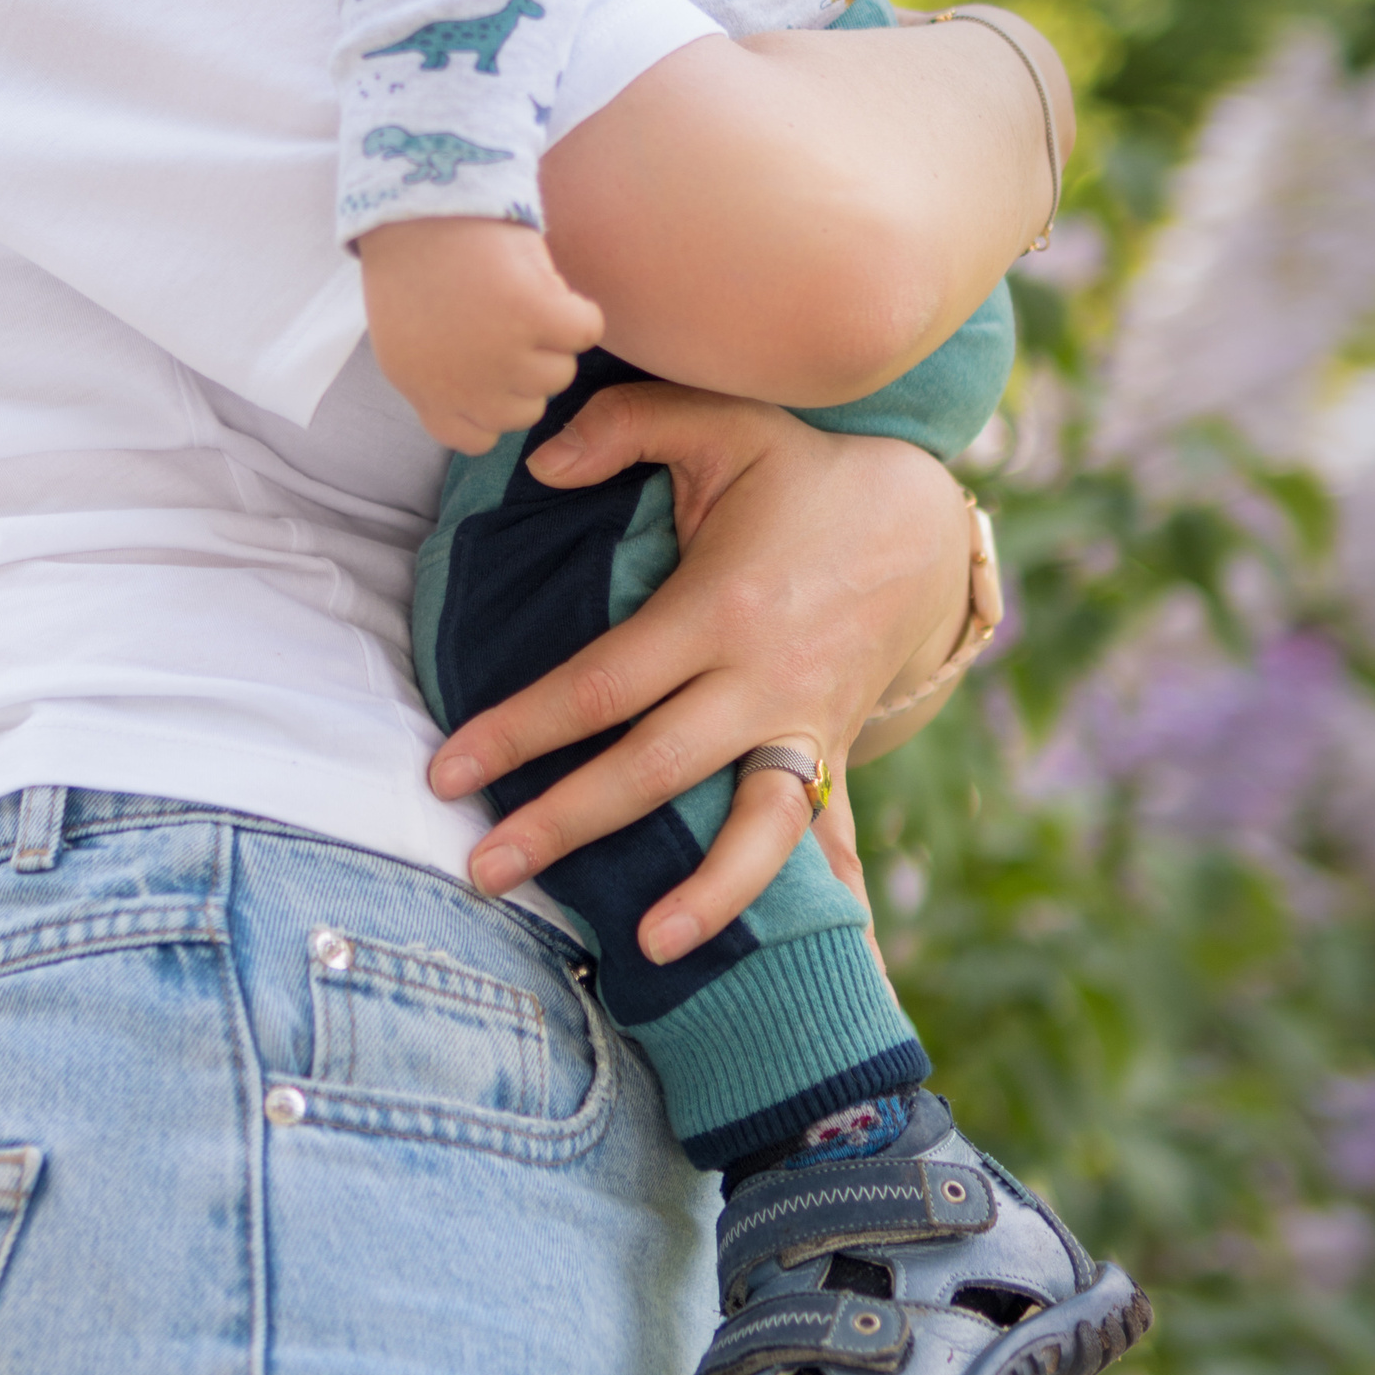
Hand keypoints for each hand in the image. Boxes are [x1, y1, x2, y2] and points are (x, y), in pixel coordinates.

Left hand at [358, 215, 602, 454]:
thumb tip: (508, 393)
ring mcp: (501, 356)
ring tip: (520, 292)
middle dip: (525, 367)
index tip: (494, 369)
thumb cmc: (417, 259)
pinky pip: (585, 330)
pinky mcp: (535, 316)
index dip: (493, 403)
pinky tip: (547, 282)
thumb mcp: (411, 338)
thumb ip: (449, 376)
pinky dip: (577, 308)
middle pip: (526, 410)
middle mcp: (463, 386)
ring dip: (550, 337)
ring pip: (559, 373)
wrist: (418, 198)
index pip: (476, 438)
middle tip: (510, 319)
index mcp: (424, 391)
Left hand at [426, 386, 971, 961]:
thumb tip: (539, 465)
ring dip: (708, 894)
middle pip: (655, 771)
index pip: (602, 686)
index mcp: (720, 608)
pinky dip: (812, 886)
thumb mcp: (722, 422)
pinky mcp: (835, 747)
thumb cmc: (804, 473)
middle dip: (566, 827)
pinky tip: (800, 952)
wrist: (926, 523)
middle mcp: (764, 680)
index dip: (521, 731)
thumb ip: (625, 427)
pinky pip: (820, 828)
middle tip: (484, 872)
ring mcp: (807, 723)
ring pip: (759, 825)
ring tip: (647, 947)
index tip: (449, 771)